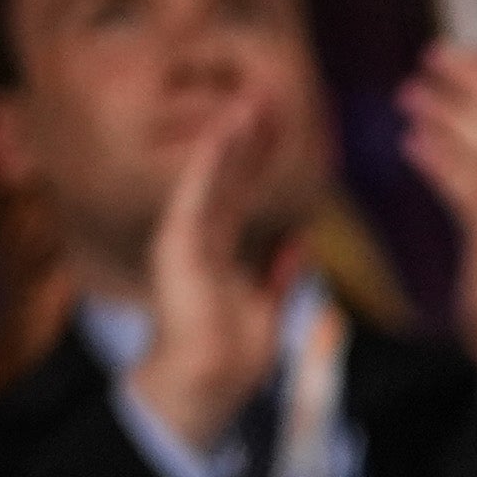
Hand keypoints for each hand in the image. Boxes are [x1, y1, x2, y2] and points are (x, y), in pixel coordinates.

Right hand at [121, 80, 300, 461]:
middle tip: (268, 90)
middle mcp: (202, 235)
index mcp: (223, 246)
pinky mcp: (179, 246)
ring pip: (211, 175)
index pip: (244, 189)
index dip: (261, 154)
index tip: (282, 120)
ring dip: (231, 135)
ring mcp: (187, 237)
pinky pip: (198, 194)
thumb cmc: (233, 355)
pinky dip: (212, 161)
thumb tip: (297, 241)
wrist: (208, 385)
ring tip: (250, 98)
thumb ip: (277, 270)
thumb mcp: (268, 304)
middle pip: (228, 173)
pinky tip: (227, 131)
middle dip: (249, 133)